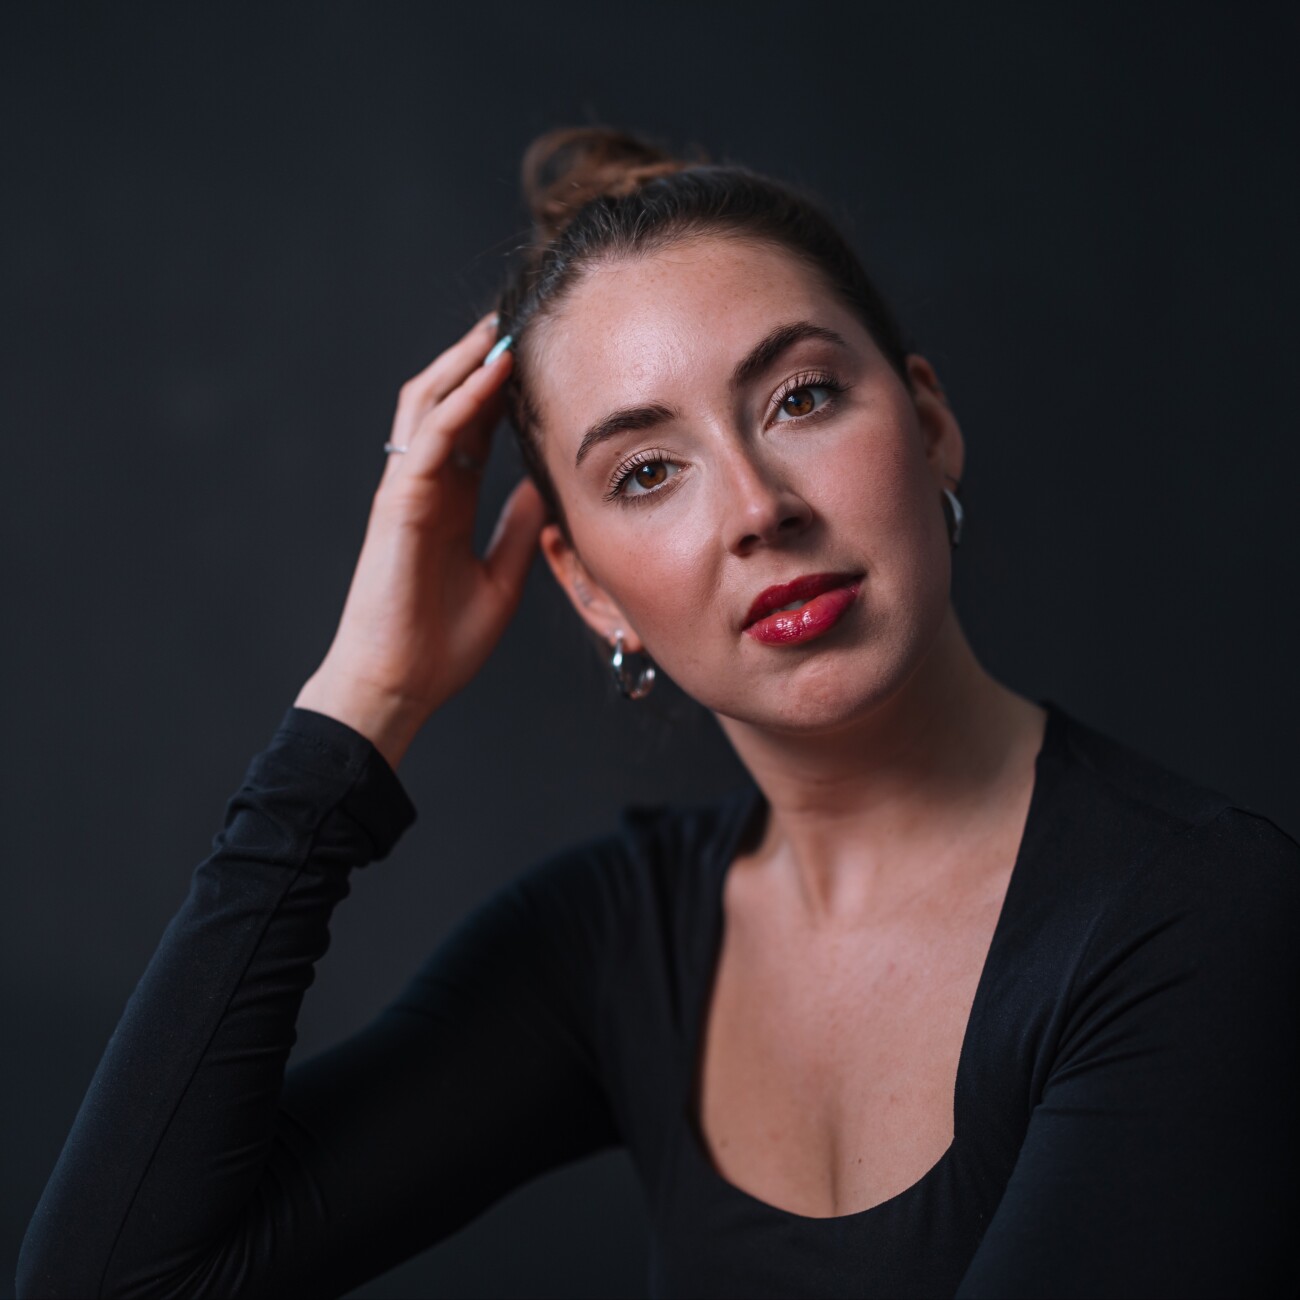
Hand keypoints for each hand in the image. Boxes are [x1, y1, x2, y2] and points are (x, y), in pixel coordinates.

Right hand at [295, 314, 546, 768]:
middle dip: (478, 359)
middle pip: (448, 403)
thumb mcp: (500, 580)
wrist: (399, 685)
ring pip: (431, 404)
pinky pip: (432, 438)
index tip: (535, 359)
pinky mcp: (399, 503)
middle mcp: (425, 488)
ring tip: (502, 325)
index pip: (473, 430)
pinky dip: (461, 400)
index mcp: (447, 504)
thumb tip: (541, 495)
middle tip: (517, 320)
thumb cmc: (440, 644)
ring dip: (466, 362)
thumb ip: (516, 532)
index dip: (499, 391)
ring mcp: (407, 490)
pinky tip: (492, 372)